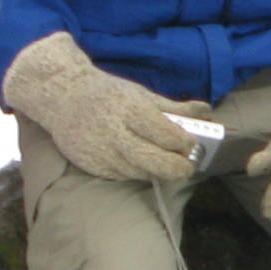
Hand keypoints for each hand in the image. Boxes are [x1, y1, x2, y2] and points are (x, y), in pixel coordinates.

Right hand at [0, 32, 203, 183]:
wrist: (63, 97)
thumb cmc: (108, 94)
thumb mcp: (141, 94)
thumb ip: (174, 107)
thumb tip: (207, 110)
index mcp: (130, 109)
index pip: (165, 133)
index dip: (183, 142)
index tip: (190, 144)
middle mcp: (115, 133)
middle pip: (155, 161)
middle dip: (178, 168)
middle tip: (187, 166)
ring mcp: (102, 152)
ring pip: (141, 172)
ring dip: (157, 170)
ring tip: (165, 162)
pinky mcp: (92, 166)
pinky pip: (123, 176)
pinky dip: (136, 171)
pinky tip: (140, 162)